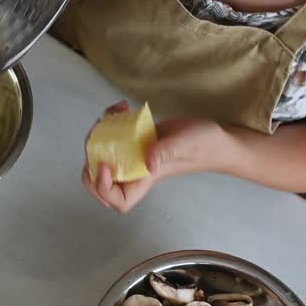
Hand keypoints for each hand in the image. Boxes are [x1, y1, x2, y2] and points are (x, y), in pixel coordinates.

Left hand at [81, 101, 223, 212]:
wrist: (216, 136)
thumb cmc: (205, 146)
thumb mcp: (186, 146)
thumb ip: (166, 152)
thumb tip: (147, 162)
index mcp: (145, 179)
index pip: (117, 200)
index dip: (103, 188)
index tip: (105, 166)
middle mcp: (136, 170)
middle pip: (101, 183)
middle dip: (90, 163)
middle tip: (95, 140)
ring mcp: (135, 154)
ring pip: (103, 156)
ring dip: (97, 137)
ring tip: (109, 116)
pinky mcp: (136, 138)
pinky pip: (114, 135)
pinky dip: (110, 120)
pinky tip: (121, 106)